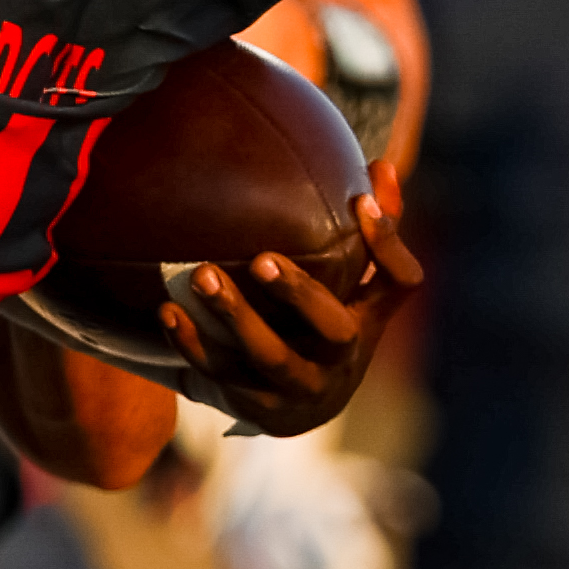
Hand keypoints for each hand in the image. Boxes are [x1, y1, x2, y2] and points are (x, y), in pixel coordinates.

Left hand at [157, 157, 421, 434]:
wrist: (291, 405)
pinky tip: (167, 310)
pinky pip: (222, 375)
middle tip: (261, 258)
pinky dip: (192, 343)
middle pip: (333, 329)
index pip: (401, 284)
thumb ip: (362, 230)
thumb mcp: (347, 285)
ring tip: (200, 276)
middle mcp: (343, 357)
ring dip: (235, 317)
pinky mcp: (258, 405)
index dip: (387, 245)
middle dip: (299, 293)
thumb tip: (382, 163)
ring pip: (270, 357)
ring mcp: (301, 386)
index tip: (358, 200)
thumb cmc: (319, 323)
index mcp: (368, 318)